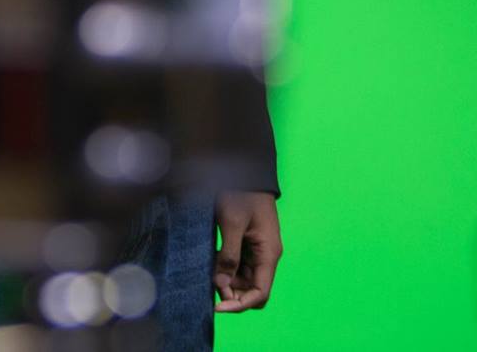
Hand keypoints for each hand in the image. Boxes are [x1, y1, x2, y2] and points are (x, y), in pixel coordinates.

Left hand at [213, 191, 281, 312]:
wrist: (246, 170)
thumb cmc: (242, 193)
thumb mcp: (232, 223)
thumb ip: (228, 256)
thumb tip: (221, 285)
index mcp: (269, 254)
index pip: (260, 294)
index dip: (240, 305)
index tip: (217, 306)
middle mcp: (266, 256)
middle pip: (251, 290)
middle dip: (231, 293)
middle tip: (208, 283)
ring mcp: (257, 250)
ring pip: (243, 280)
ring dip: (226, 281)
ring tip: (208, 270)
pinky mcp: (247, 243)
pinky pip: (238, 265)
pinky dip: (224, 268)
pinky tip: (211, 260)